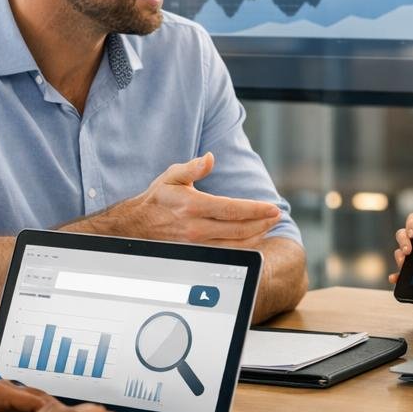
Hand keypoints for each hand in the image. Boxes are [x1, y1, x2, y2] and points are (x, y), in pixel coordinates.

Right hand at [100, 153, 280, 246]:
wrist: (136, 226)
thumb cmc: (157, 199)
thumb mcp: (171, 177)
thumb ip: (193, 168)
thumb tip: (210, 158)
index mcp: (193, 206)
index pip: (232, 210)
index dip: (255, 210)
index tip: (272, 208)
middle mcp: (196, 228)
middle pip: (238, 229)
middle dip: (262, 223)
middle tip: (276, 215)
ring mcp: (196, 244)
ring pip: (235, 244)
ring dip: (256, 236)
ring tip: (268, 225)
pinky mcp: (197, 253)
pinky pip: (226, 252)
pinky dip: (243, 246)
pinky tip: (252, 237)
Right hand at [388, 212, 412, 284]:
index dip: (411, 224)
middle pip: (402, 234)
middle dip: (403, 241)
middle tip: (408, 251)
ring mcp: (411, 255)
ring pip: (399, 251)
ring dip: (399, 256)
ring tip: (403, 263)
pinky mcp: (409, 270)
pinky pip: (399, 272)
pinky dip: (396, 275)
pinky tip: (395, 278)